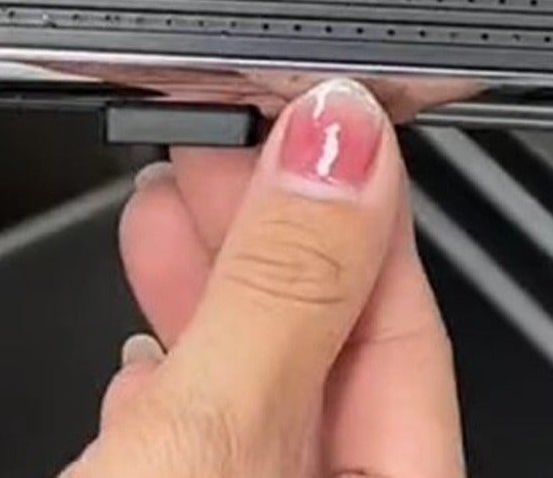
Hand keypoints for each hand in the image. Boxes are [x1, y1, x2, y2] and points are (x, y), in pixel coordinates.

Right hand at [75, 79, 460, 477]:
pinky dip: (169, 371)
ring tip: (168, 195)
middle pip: (331, 343)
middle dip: (269, 224)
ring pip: (258, 385)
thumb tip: (341, 141)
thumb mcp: (212, 432)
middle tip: (220, 133)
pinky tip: (141, 345)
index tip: (309, 112)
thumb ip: (282, 285)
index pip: (411, 319)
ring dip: (209, 280)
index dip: (361, 198)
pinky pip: (199, 440)